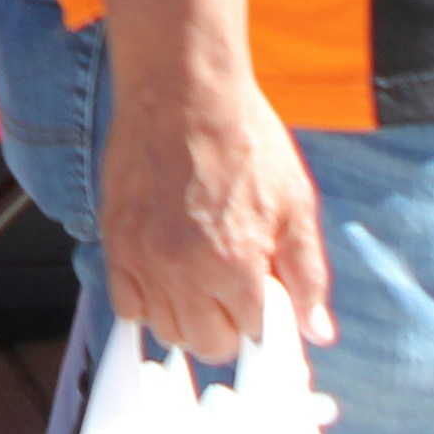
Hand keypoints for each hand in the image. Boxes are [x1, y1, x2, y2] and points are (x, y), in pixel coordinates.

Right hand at [98, 65, 328, 360]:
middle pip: (205, 345)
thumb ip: (309, 276)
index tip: (262, 305)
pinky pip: (124, 303)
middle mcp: (184, 271)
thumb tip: (318, 332)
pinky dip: (145, 302)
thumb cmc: (244, 139)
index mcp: (236, 266)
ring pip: (164, 330)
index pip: (250, 337)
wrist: (183, 89)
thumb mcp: (296, 206)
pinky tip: (165, 276)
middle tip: (233, 295)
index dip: (261, 323)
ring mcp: (143, 256)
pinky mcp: (115, 239)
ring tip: (199, 283)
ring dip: (186, 318)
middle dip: (226, 329)